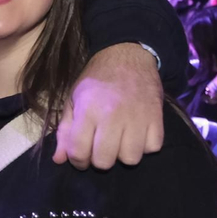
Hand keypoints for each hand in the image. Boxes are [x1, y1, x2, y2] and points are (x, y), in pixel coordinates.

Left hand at [55, 43, 164, 169]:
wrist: (127, 56)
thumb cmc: (96, 79)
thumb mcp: (73, 99)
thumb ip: (65, 130)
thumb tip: (59, 160)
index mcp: (88, 110)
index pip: (79, 151)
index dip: (77, 161)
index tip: (81, 157)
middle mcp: (112, 116)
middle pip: (105, 161)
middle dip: (99, 159)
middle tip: (100, 147)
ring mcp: (137, 118)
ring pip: (131, 159)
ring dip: (123, 154)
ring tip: (120, 141)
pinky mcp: (157, 117)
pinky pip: (153, 148)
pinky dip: (145, 145)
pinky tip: (137, 133)